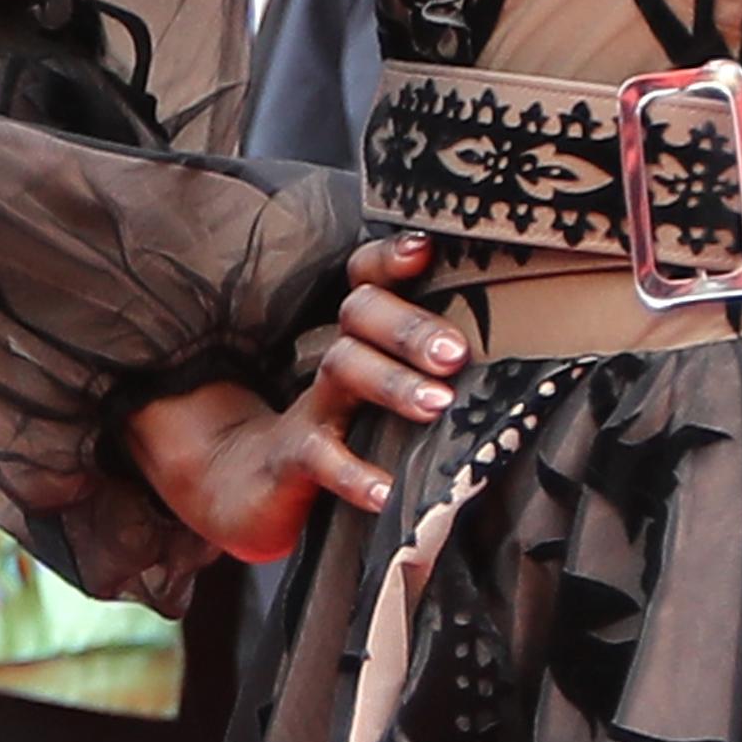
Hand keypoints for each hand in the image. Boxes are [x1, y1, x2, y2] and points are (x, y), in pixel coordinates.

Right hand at [120, 239, 456, 565]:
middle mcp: (331, 363)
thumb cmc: (331, 440)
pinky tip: (388, 491)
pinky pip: (319, 459)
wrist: (240, 490)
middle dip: (410, 327)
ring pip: (343, 371)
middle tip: (455, 352)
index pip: (367, 281)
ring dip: (393, 384)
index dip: (389, 259)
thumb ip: (423, 373)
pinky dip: (354, 475)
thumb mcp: (374, 399)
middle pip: (359, 315)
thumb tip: (501, 355)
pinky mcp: (287, 462)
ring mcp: (307, 409)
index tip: (423, 250)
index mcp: (354, 341)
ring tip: (438, 404)